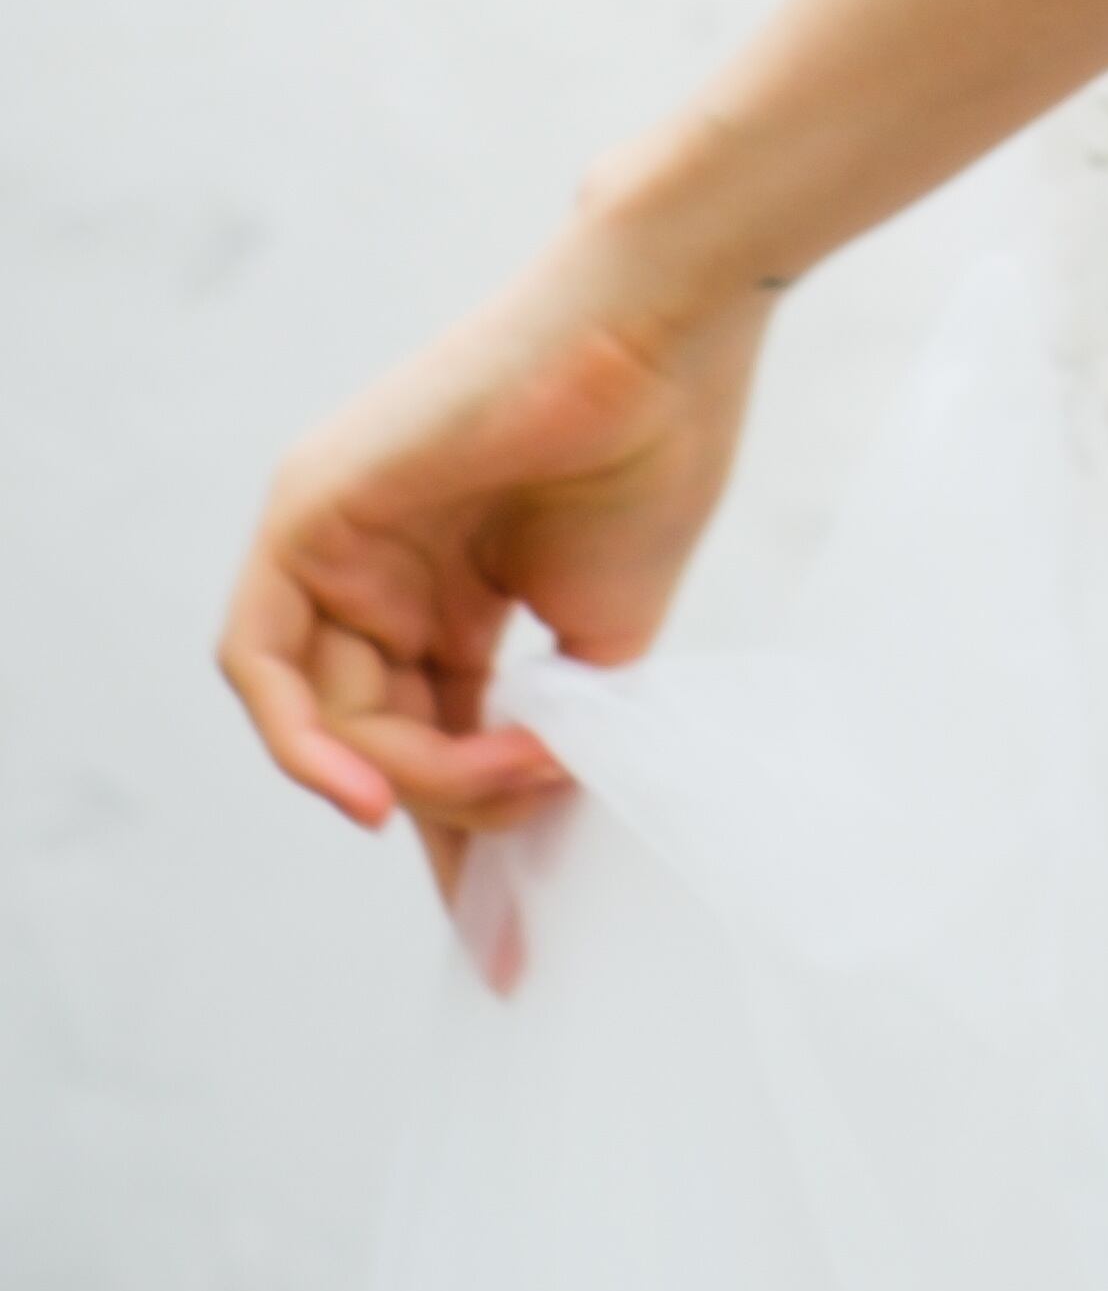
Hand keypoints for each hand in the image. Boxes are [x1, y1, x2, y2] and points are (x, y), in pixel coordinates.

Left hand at [218, 211, 769, 928]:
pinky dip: (302, 740)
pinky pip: (260, 658)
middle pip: (381, 748)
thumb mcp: (602, 644)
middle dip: (446, 833)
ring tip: (515, 779)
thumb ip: (547, 740)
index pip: (437, 745)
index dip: (468, 851)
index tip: (509, 956)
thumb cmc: (656, 456)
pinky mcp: (307, 513)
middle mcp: (387, 576)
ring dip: (421, 778)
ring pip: (334, 720)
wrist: (664, 334)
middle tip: (518, 885)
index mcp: (460, 596)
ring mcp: (343, 544)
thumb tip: (534, 850)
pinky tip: (372, 789)